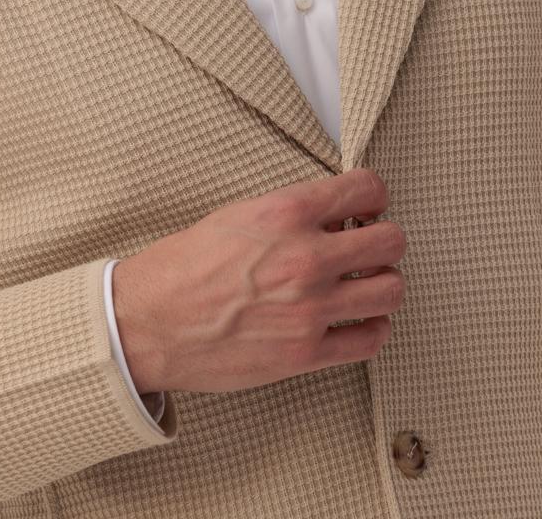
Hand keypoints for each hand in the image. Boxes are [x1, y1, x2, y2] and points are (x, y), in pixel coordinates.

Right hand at [112, 167, 405, 394]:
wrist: (149, 321)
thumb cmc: (186, 264)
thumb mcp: (242, 214)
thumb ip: (295, 212)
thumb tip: (338, 215)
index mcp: (287, 212)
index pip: (366, 188)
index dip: (373, 196)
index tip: (366, 207)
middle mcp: (306, 257)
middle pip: (392, 241)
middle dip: (383, 240)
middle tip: (366, 246)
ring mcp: (309, 309)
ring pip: (392, 290)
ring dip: (382, 284)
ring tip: (363, 284)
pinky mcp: (305, 353)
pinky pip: (371, 340)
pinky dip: (372, 328)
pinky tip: (355, 320)